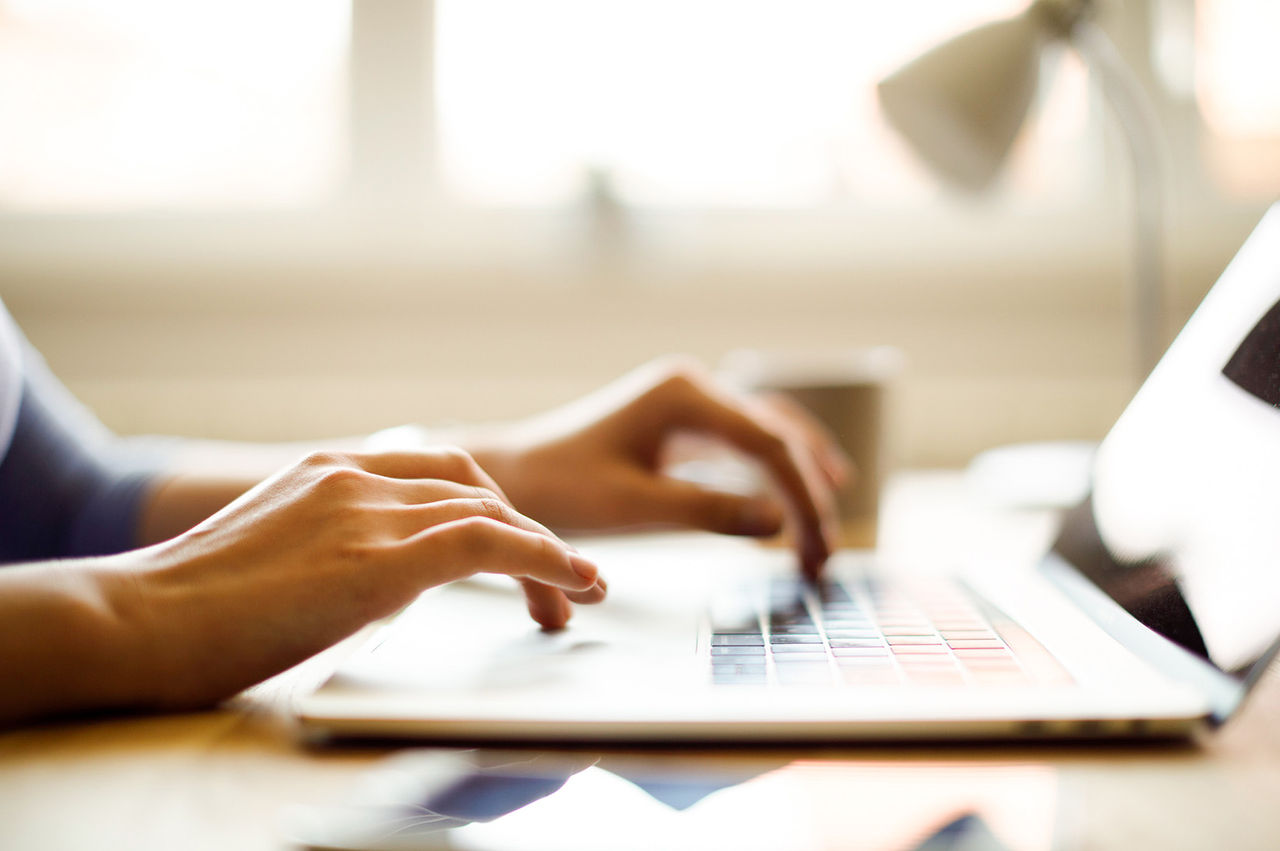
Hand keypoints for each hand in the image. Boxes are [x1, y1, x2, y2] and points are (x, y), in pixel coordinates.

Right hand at [105, 449, 604, 710]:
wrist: (134, 622)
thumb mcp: (275, 557)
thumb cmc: (189, 611)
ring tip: (577, 596)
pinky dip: (543, 558)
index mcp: (328, 471)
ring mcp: (364, 511)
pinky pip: (487, 543)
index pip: (437, 472)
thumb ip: (333, 549)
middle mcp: (353, 477)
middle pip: (473, 485)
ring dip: (547, 554)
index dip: (492, 509)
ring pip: (491, 511)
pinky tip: (573, 581)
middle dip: (525, 531)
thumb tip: (380, 580)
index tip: (519, 550)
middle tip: (559, 585)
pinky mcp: (377, 559)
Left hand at [472, 358, 845, 576]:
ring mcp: (690, 401)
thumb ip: (707, 512)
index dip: (804, 499)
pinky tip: (797, 501)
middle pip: (779, 434)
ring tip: (828, 529)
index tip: (818, 551)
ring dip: (802, 478)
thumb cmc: (562, 488)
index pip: (769, 445)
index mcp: (683, 394)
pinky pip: (748, 441)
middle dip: (810, 493)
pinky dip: (777, 472)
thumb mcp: (634, 507)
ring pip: (771, 432)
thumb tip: (779, 524)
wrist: (515, 475)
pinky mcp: (684, 422)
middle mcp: (693, 386)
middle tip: (826, 555)